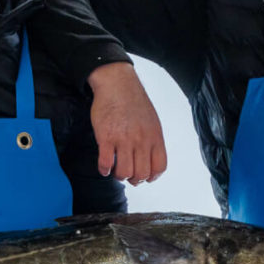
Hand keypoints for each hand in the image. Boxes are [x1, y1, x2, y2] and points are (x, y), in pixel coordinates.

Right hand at [87, 62, 166, 185]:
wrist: (117, 84)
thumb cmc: (133, 101)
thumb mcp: (152, 120)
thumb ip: (152, 139)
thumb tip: (150, 157)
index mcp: (155, 136)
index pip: (159, 167)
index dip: (152, 177)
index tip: (145, 177)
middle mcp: (141, 140)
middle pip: (142, 174)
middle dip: (134, 179)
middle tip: (127, 174)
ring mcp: (124, 139)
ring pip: (125, 172)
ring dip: (119, 176)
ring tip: (115, 170)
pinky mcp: (106, 137)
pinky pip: (106, 163)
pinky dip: (104, 170)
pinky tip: (104, 167)